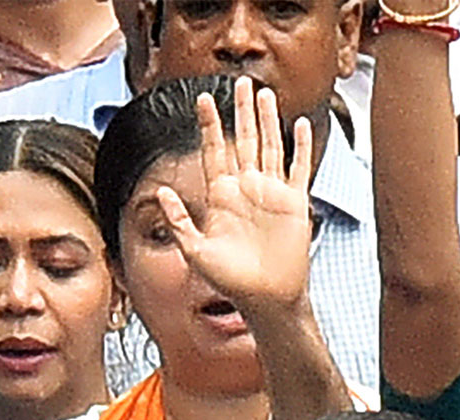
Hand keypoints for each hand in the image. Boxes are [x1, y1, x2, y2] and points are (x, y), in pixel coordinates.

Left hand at [153, 76, 314, 317]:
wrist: (265, 297)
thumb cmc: (229, 281)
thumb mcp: (195, 251)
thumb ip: (179, 221)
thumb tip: (159, 192)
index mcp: (221, 197)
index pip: (214, 151)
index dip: (209, 125)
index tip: (203, 98)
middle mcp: (246, 189)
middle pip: (243, 140)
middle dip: (240, 111)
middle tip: (239, 81)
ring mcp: (271, 193)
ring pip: (269, 146)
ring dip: (267, 120)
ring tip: (264, 93)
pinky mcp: (294, 202)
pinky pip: (298, 168)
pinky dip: (300, 146)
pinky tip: (299, 125)